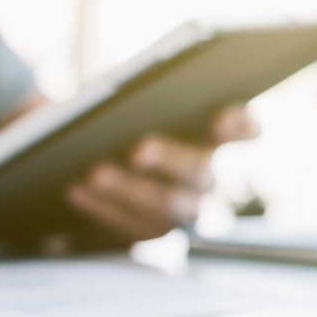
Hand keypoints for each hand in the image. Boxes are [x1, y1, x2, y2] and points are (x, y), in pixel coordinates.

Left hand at [66, 106, 259, 242]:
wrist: (84, 154)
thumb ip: (125, 86)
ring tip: (94, 173)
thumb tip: (103, 91)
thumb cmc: (114, 112)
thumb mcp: (118, 93)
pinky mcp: (147, 230)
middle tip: (138, 149)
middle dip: (168, 159)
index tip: (220, 117)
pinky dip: (101, 207)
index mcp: (208, 132)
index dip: (239, 124)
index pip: (242, 127)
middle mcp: (203, 175)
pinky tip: (75, 190)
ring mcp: (178, 208)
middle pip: (196, 171)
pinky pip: (129, 226)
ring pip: (164, 207)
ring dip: (130, 190)